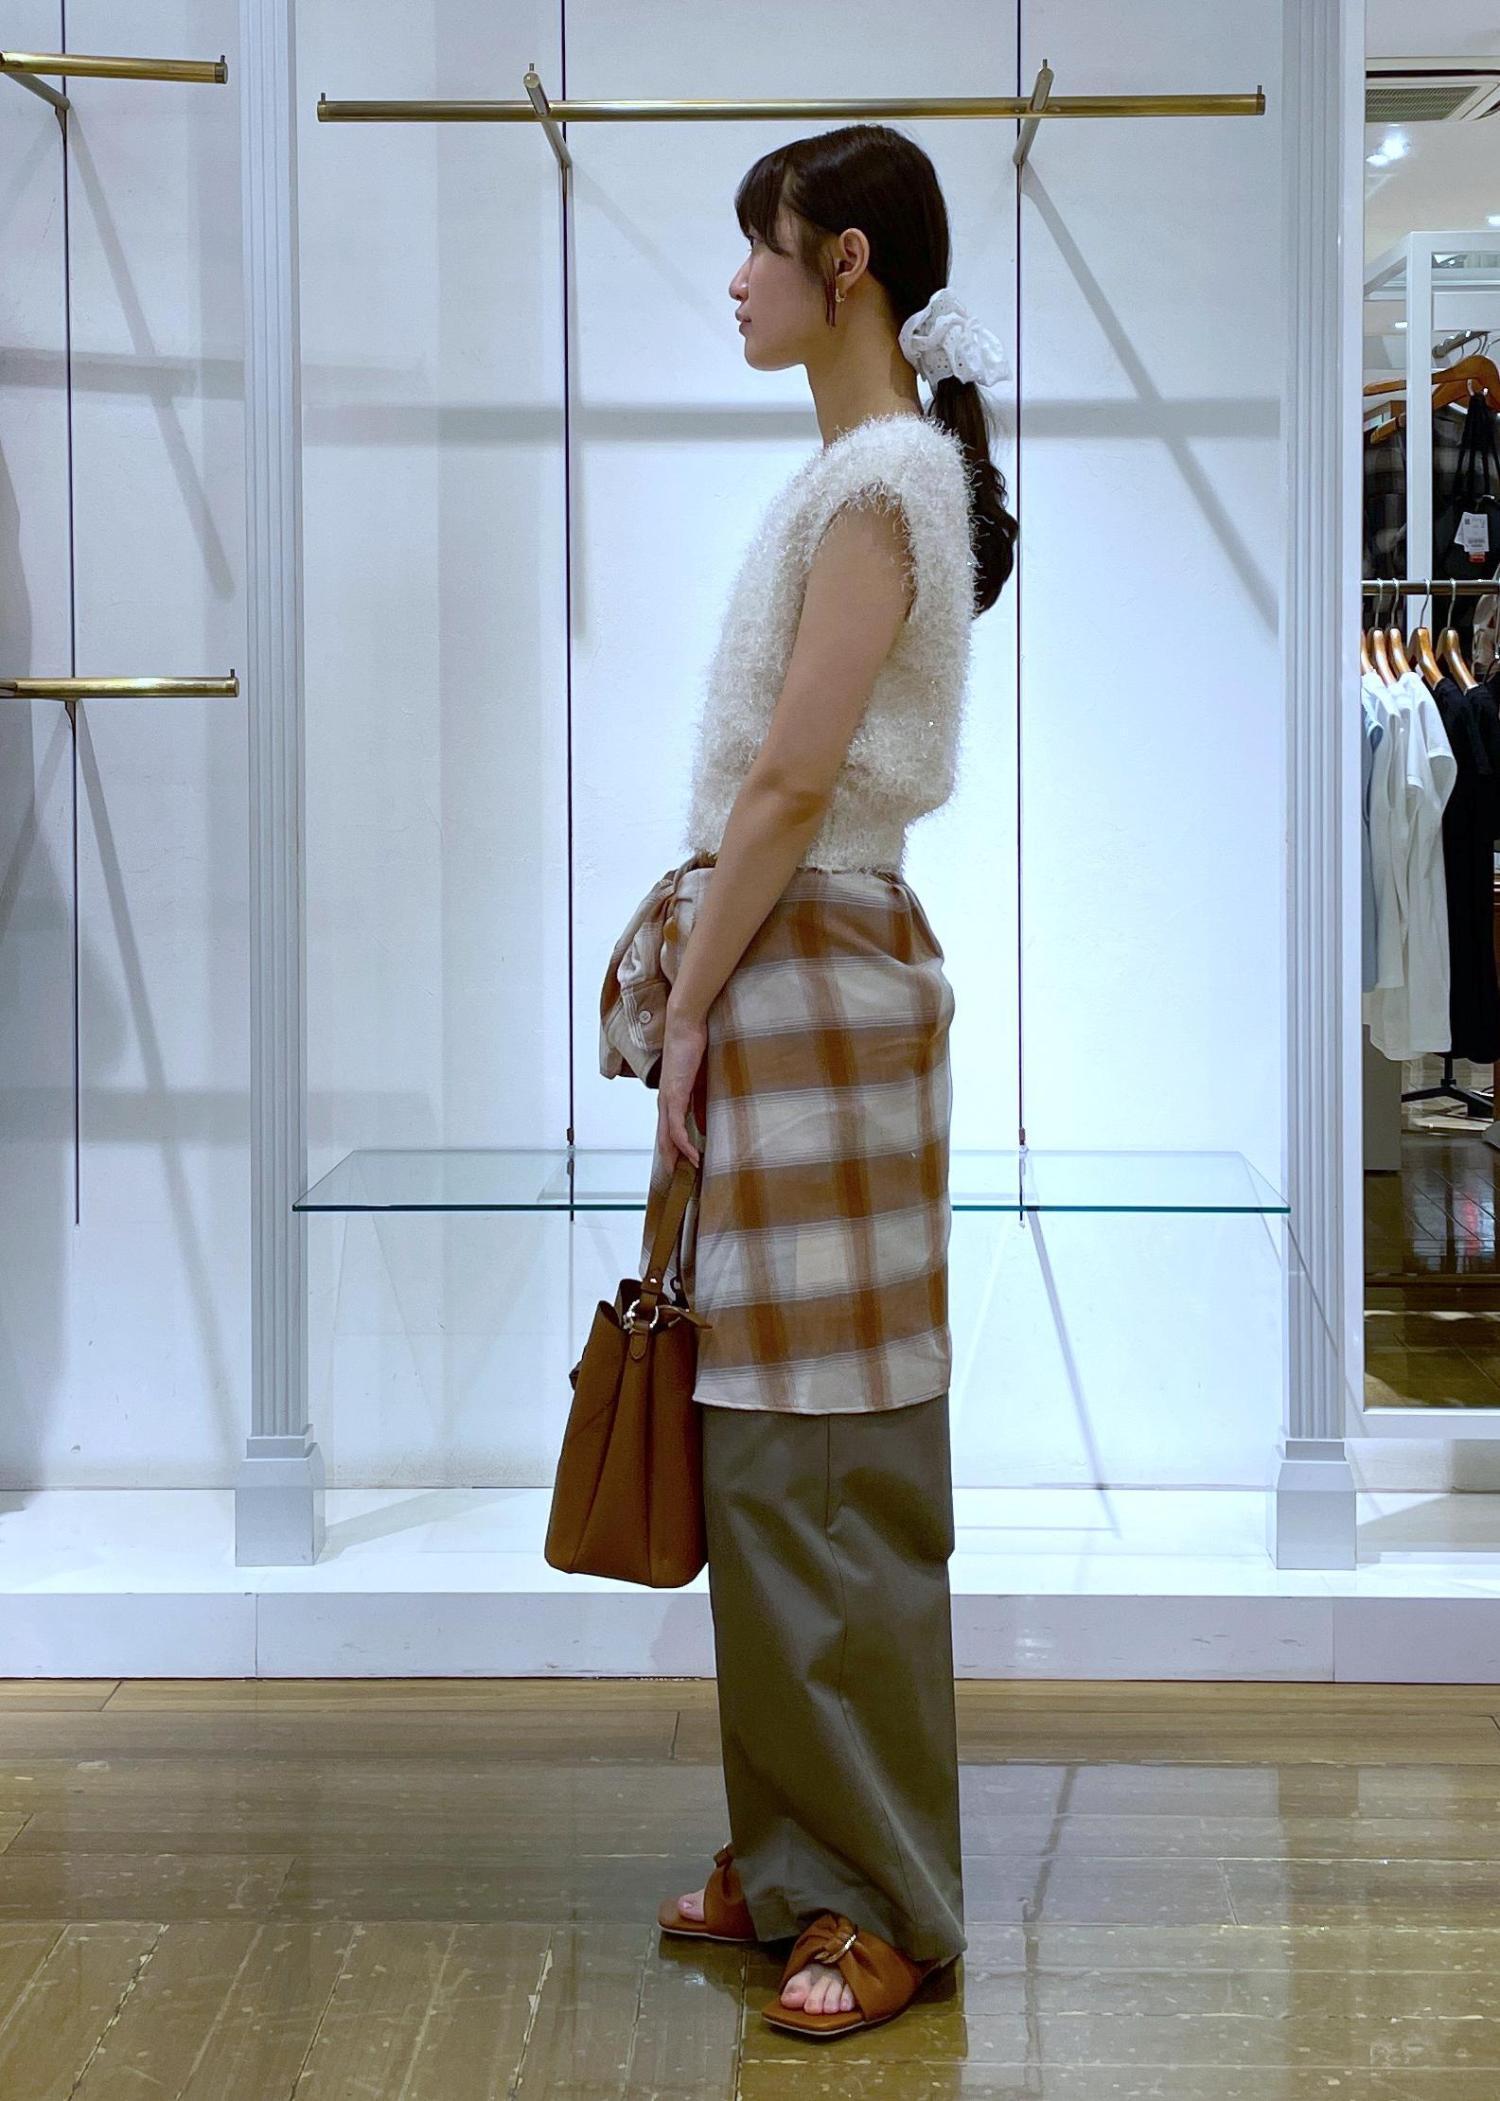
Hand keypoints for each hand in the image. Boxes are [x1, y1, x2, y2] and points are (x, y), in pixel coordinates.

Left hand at [655, 1007, 706, 1169]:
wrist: (685, 1026)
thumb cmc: (693, 1047)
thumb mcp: (702, 1081)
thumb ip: (701, 1104)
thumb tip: (704, 1126)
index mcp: (671, 1097)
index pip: (669, 1128)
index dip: (673, 1147)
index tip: (681, 1163)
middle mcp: (665, 1101)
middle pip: (664, 1137)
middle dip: (670, 1159)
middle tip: (677, 1178)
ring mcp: (668, 1100)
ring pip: (667, 1137)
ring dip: (675, 1157)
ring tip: (683, 1174)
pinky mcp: (675, 1096)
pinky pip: (677, 1128)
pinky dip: (684, 1144)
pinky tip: (693, 1156)